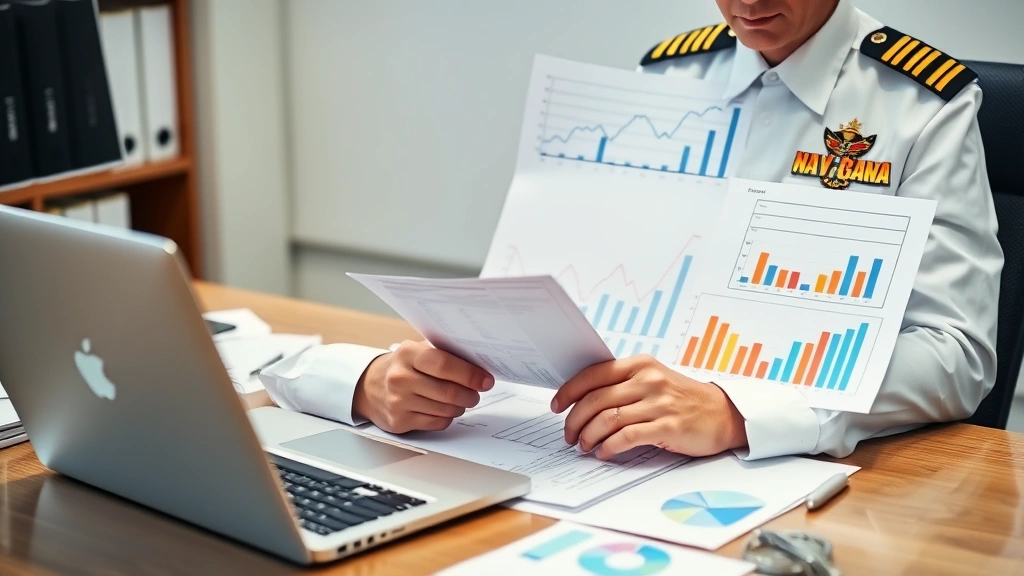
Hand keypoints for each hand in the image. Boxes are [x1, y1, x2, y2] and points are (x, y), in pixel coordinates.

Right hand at [353, 341, 493, 433]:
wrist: (370, 386)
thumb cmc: (404, 367)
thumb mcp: (418, 351)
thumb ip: (444, 353)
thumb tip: (479, 363)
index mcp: (407, 353)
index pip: (444, 364)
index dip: (469, 374)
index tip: (486, 380)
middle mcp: (400, 377)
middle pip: (448, 392)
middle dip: (470, 395)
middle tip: (476, 393)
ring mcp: (398, 401)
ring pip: (445, 410)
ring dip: (460, 406)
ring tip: (460, 400)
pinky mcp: (399, 421)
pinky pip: (436, 423)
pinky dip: (447, 417)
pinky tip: (443, 409)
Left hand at [550, 355, 746, 459]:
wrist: (725, 414)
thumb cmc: (684, 399)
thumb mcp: (654, 380)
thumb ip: (624, 384)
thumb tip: (584, 399)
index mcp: (641, 364)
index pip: (594, 373)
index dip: (569, 390)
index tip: (556, 405)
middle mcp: (648, 380)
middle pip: (596, 399)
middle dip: (575, 420)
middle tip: (569, 434)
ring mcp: (658, 402)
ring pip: (608, 419)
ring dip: (589, 436)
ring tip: (584, 445)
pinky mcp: (667, 425)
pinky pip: (627, 436)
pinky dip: (609, 446)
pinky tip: (604, 452)